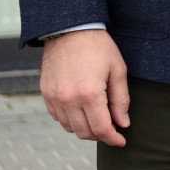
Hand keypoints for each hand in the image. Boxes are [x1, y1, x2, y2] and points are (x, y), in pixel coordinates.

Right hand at [40, 29, 129, 145]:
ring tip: (98, 119)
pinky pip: (58, 117)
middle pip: (85, 132)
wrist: (70, 28)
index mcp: (89, 93)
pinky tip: (81, 111)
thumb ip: (120, 99)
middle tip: (112, 129)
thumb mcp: (117, 70)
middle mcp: (69, 99)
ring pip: (70, 127)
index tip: (121, 141)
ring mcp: (54, 97)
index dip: (113, 138)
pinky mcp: (46, 93)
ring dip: (85, 128)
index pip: (102, 128)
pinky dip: (70, 119)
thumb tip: (123, 123)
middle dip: (100, 135)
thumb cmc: (98, 47)